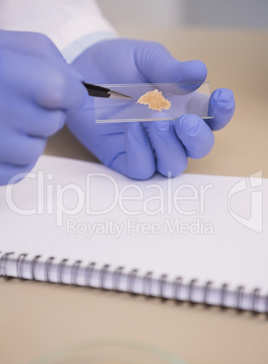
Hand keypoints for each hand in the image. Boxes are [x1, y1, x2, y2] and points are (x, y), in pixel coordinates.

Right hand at [0, 30, 85, 184]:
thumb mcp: (10, 44)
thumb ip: (50, 59)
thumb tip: (80, 88)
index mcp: (17, 78)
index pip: (66, 93)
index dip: (69, 92)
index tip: (62, 91)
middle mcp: (5, 115)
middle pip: (53, 123)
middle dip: (44, 112)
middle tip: (14, 99)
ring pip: (37, 149)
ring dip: (27, 136)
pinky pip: (19, 169)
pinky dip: (12, 156)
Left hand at [67, 39, 234, 179]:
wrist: (82, 72)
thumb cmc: (119, 65)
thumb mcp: (146, 59)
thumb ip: (171, 69)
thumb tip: (200, 73)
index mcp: (185, 107)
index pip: (213, 118)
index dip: (222, 113)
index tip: (221, 98)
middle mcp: (171, 131)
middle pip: (198, 148)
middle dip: (197, 138)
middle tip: (185, 121)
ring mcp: (149, 148)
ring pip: (173, 165)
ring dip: (169, 147)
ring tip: (154, 121)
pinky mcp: (125, 158)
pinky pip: (142, 168)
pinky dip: (141, 152)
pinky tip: (131, 129)